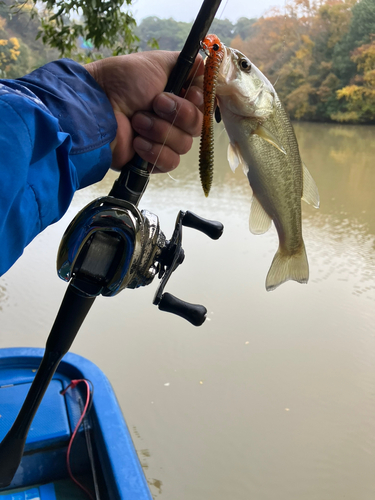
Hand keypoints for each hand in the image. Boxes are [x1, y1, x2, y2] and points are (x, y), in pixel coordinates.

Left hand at [85, 51, 203, 172]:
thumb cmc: (123, 81)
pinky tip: (137, 142)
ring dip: (160, 131)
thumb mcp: (157, 63)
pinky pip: (170, 162)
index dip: (199, 102)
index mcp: (176, 97)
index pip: (204, 106)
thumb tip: (204, 64)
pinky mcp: (151, 162)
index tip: (188, 93)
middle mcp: (172, 120)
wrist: (97, 106)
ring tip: (137, 121)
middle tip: (154, 104)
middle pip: (197, 127)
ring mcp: (162, 142)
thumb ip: (185, 64)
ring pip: (184, 145)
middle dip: (177, 114)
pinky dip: (155, 151)